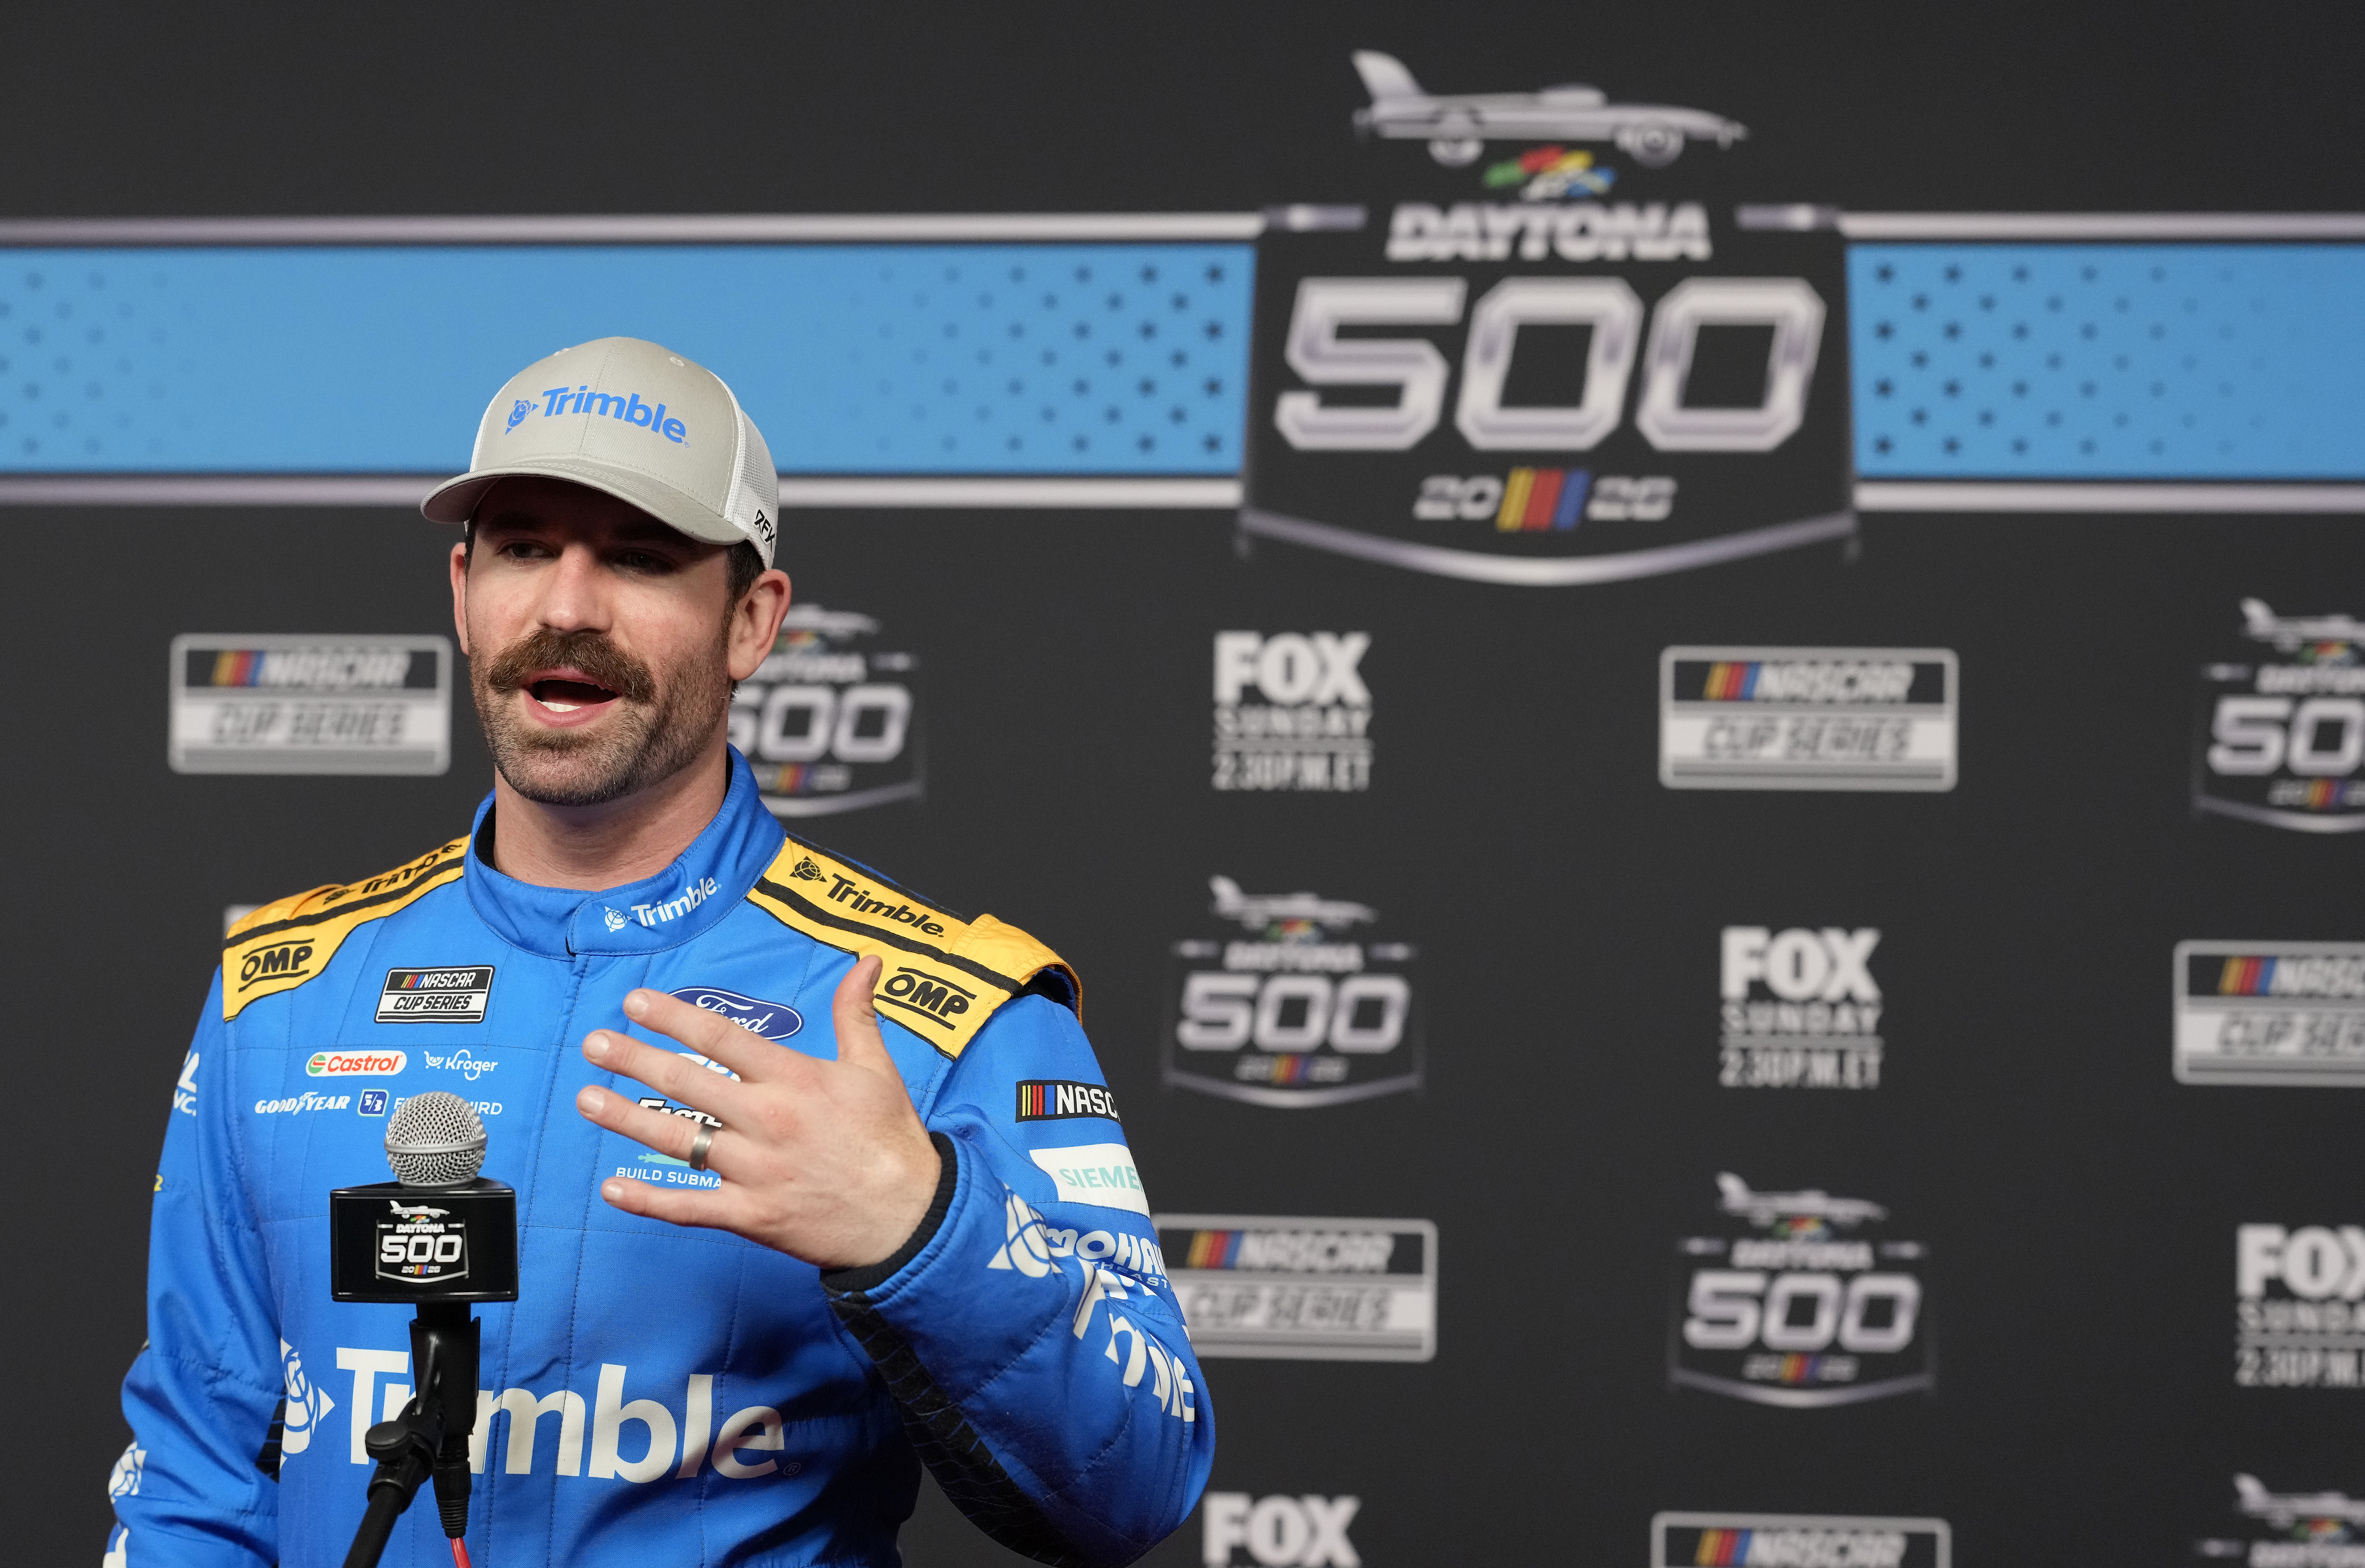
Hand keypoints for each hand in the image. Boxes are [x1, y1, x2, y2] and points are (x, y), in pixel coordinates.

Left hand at [573, 956, 942, 1270]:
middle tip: (595, 1044)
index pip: (721, 1037)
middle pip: (687, 1083)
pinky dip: (648, 1201)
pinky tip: (611, 1189)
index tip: (635, 1002)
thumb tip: (868, 961)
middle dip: (634, 1060)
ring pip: (679, 1141)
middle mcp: (768, 1121)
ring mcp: (756, 1171)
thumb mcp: (877, 1068)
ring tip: (586, 1098)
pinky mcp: (752, 1216)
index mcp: (795, 1080)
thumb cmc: (891, 1140)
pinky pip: (690, 1208)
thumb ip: (857, 1013)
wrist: (909, 1217)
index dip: (674, 1017)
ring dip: (626, 1118)